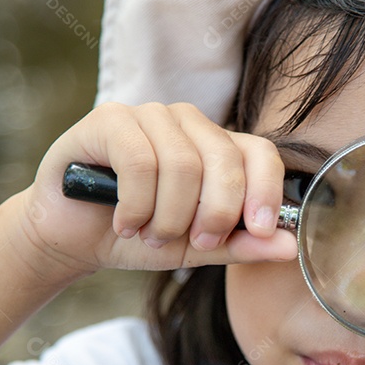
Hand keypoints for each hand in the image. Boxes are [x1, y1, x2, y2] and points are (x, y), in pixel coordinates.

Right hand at [15, 101, 296, 276]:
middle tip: (194, 242)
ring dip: (167, 216)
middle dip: (214, 213)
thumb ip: (241, 245)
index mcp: (218, 146)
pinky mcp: (109, 120)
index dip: (267, 190)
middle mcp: (188, 123)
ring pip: (181, 165)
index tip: (262, 229)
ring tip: (149, 235)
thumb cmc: (139, 235)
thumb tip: (290, 247)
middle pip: (224, 160)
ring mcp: (149, 115)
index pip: (260, 153)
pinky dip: (136, 205)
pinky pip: (139, 161)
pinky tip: (125, 222)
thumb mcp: (197, 248)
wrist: (74, 236)